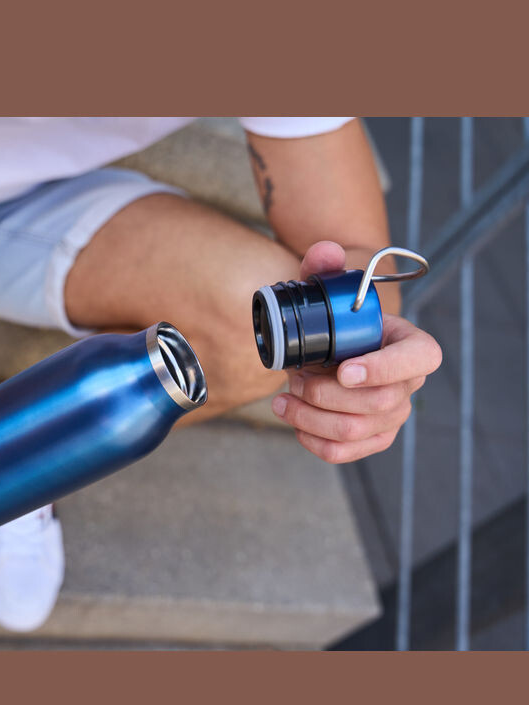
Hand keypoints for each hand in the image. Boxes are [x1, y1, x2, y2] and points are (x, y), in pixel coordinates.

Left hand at [270, 241, 441, 463]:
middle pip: (379, 403)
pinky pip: (343, 453)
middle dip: (326, 393)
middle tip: (295, 376)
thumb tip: (325, 251)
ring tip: (284, 395)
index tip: (342, 370)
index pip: (421, 360)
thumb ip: (323, 265)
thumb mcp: (326, 288)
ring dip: (310, 415)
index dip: (384, 369)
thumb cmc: (332, 318)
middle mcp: (408, 384)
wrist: (325, 346)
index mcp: (410, 344)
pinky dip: (311, 440)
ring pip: (355, 431)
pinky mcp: (369, 439)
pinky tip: (292, 419)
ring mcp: (391, 416)